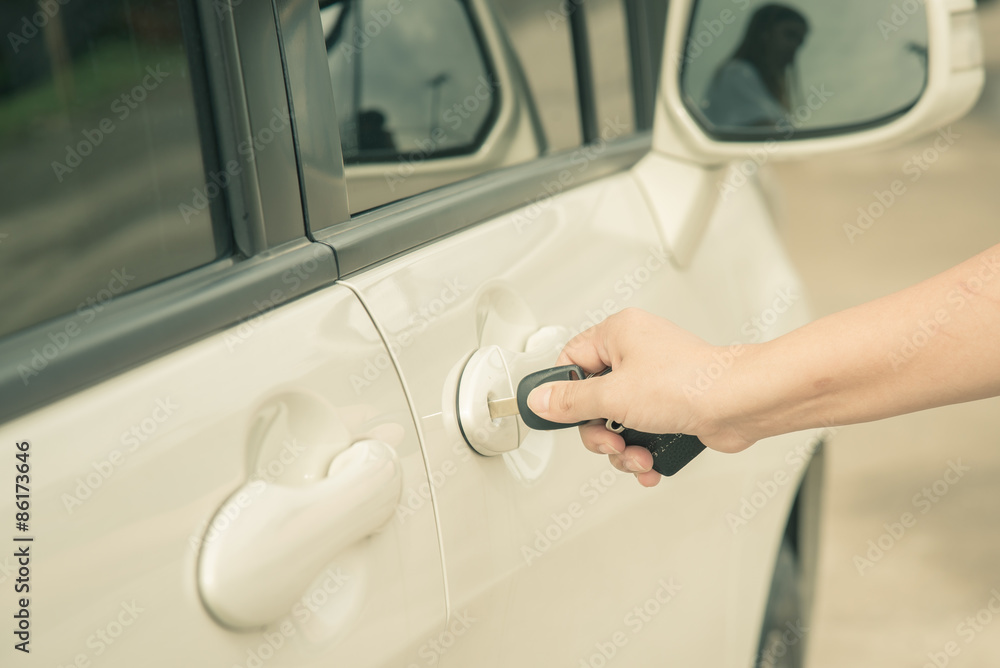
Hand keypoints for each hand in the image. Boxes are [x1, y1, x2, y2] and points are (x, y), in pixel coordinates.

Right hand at [526, 309, 758, 486]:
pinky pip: (642, 431)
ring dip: (622, 448)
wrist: (740, 404)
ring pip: (617, 421)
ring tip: (637, 456)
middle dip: (600, 431)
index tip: (561, 415)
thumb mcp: (613, 395)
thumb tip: (540, 400)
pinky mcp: (672, 406)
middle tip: (610, 440)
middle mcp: (637, 353)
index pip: (571, 360)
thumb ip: (571, 401)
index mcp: (618, 333)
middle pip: (592, 399)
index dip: (564, 392)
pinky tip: (651, 464)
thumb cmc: (690, 383)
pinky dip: (643, 451)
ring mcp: (655, 381)